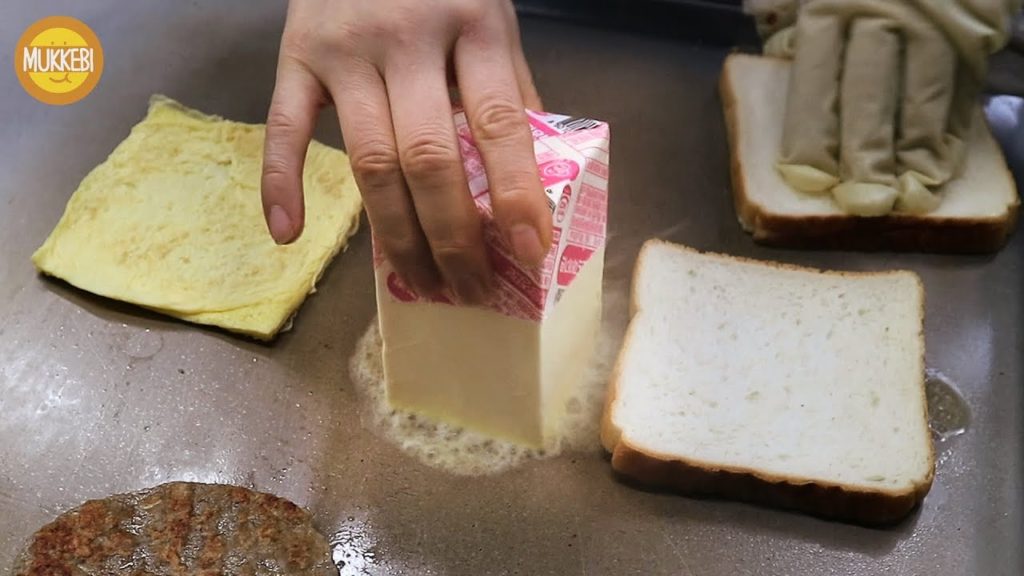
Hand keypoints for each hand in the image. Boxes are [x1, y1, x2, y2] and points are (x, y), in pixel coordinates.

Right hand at [261, 0, 549, 303]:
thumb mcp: (492, 22)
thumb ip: (508, 93)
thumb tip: (531, 184)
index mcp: (474, 24)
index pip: (499, 123)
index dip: (516, 194)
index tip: (529, 252)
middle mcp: (407, 38)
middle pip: (428, 157)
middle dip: (453, 236)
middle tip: (471, 289)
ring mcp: (346, 50)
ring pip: (368, 160)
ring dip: (396, 235)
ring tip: (420, 283)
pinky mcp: (296, 57)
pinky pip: (284, 129)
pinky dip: (280, 182)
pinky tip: (289, 235)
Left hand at [775, 0, 1019, 215]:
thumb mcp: (811, 0)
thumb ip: (794, 38)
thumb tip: (768, 89)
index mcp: (827, 10)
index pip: (815, 82)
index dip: (813, 136)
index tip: (809, 181)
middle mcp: (879, 18)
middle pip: (868, 94)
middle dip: (865, 153)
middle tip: (862, 201)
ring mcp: (931, 27)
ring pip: (922, 98)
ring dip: (914, 154)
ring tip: (905, 196)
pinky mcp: (972, 37)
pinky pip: (962, 92)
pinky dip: (952, 136)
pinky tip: (939, 170)